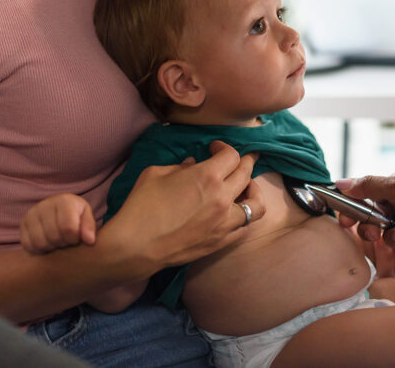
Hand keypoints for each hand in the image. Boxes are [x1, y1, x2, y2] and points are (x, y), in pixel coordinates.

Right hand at [20, 193, 95, 253]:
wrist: (57, 210)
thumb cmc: (75, 214)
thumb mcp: (86, 216)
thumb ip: (89, 227)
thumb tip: (89, 240)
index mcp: (64, 201)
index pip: (68, 228)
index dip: (73, 239)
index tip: (76, 238)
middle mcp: (45, 205)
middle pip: (53, 237)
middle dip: (62, 244)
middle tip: (66, 241)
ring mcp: (31, 214)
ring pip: (40, 242)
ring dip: (50, 247)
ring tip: (57, 242)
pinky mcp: (23, 224)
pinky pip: (28, 245)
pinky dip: (38, 249)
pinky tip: (47, 243)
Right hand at [99, 141, 265, 271]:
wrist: (137, 246)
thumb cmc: (142, 205)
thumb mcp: (156, 174)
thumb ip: (179, 167)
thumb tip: (191, 166)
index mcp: (207, 176)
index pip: (231, 156)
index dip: (224, 148)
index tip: (214, 149)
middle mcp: (223, 198)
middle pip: (247, 174)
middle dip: (246, 162)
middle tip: (241, 159)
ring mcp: (225, 223)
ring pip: (256, 204)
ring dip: (253, 191)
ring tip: (245, 188)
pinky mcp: (221, 242)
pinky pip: (245, 227)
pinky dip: (244, 216)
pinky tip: (235, 213)